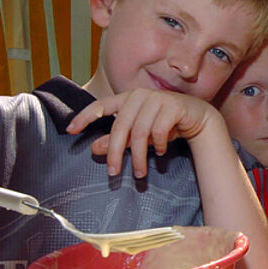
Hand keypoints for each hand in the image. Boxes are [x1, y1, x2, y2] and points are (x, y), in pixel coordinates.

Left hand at [67, 89, 218, 177]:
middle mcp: (140, 96)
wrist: (197, 117)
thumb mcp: (139, 134)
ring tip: (141, 172)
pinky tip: (161, 151)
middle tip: (114, 172)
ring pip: (140, 132)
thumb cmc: (165, 124)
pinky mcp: (172, 106)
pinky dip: (158, 145)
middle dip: (116, 152)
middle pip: (120, 126)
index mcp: (127, 98)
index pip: (101, 105)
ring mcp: (157, 99)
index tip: (70, 130)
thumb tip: (94, 149)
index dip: (84, 116)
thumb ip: (118, 140)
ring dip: (140, 156)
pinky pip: (159, 130)